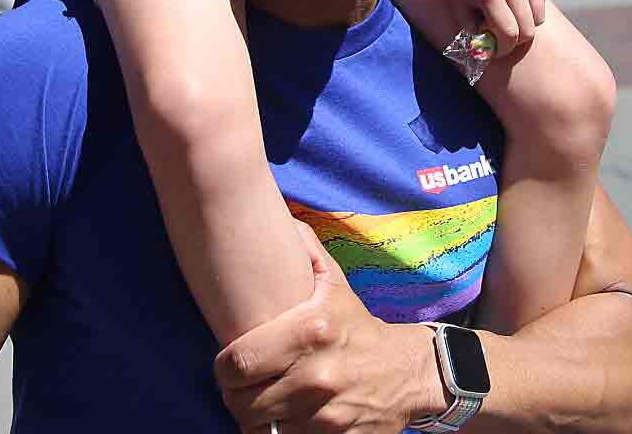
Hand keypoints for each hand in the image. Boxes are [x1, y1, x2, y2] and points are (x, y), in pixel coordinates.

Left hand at [214, 223, 439, 433]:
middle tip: (239, 386)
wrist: (409, 373)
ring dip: (254, 417)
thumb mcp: (336, 285)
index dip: (223, 368)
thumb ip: (306, 251)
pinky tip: (281, 418)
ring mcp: (326, 415)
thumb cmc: (359, 328)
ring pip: (261, 427)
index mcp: (311, 332)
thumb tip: (282, 218)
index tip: (227, 365)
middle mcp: (317, 376)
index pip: (238, 362)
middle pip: (242, 400)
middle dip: (234, 395)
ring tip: (259, 401)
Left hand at [440, 0, 546, 51]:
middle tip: (502, 37)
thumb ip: (470, 27)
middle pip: (528, 31)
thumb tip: (486, 45)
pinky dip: (531, 7)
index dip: (502, 50)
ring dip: (525, 24)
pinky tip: (514, 0)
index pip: (509, 35)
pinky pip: (541, 1)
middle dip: (515, 40)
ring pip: (539, 18)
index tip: (494, 50)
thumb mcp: (456, 0)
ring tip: (509, 17)